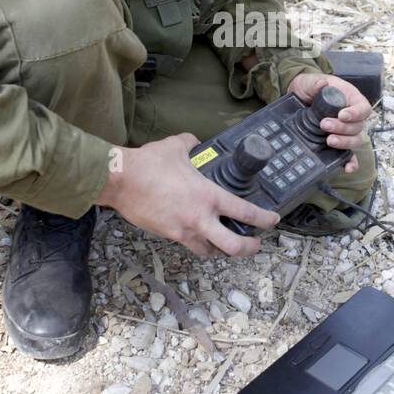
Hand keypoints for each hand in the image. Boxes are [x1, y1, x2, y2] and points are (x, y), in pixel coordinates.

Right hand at [96, 133, 278, 257]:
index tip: (273, 220)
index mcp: (209, 196)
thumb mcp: (176, 146)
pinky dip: (198, 243)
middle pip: (234, 246)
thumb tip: (194, 141)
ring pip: (210, 251)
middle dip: (249, 248)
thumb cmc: (149, 163)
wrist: (120, 180)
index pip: (246, 212)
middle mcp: (200, 218)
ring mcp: (184, 231)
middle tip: (255, 243)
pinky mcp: (168, 235)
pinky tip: (198, 236)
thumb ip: (191, 143)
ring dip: (222, 250)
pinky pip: (189, 245)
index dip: (265, 219)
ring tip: (227, 245)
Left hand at [285, 71, 370, 173]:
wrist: (298, 99)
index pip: (363, 108)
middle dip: (342, 128)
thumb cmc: (309, 88)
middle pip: (358, 127)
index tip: (342, 115)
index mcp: (351, 99)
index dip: (356, 113)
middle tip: (324, 125)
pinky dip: (351, 162)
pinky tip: (348, 168)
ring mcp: (345, 131)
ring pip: (355, 140)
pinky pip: (350, 154)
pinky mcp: (338, 142)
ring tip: (329, 140)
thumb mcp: (310, 81)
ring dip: (344, 142)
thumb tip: (321, 84)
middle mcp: (352, 116)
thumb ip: (315, 82)